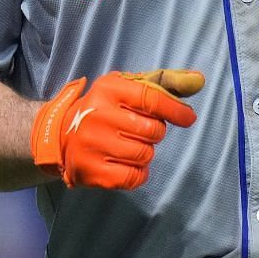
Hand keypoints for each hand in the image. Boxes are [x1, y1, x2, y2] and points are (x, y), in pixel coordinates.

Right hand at [31, 69, 203, 190]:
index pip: (152, 99)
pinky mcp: (90, 171)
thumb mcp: (127, 87)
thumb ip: (165, 82)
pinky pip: (133, 177)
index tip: (188, 118)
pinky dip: (137, 173)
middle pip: (153, 131)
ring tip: (126, 146)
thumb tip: (199, 80)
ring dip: (144, 153)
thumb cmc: (103, 109)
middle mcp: (97, 115)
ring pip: (145, 155)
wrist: (58, 135)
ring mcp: (92, 145)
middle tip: (137, 130)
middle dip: (154, 133)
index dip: (175, 110)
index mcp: (108, 89)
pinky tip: (124, 164)